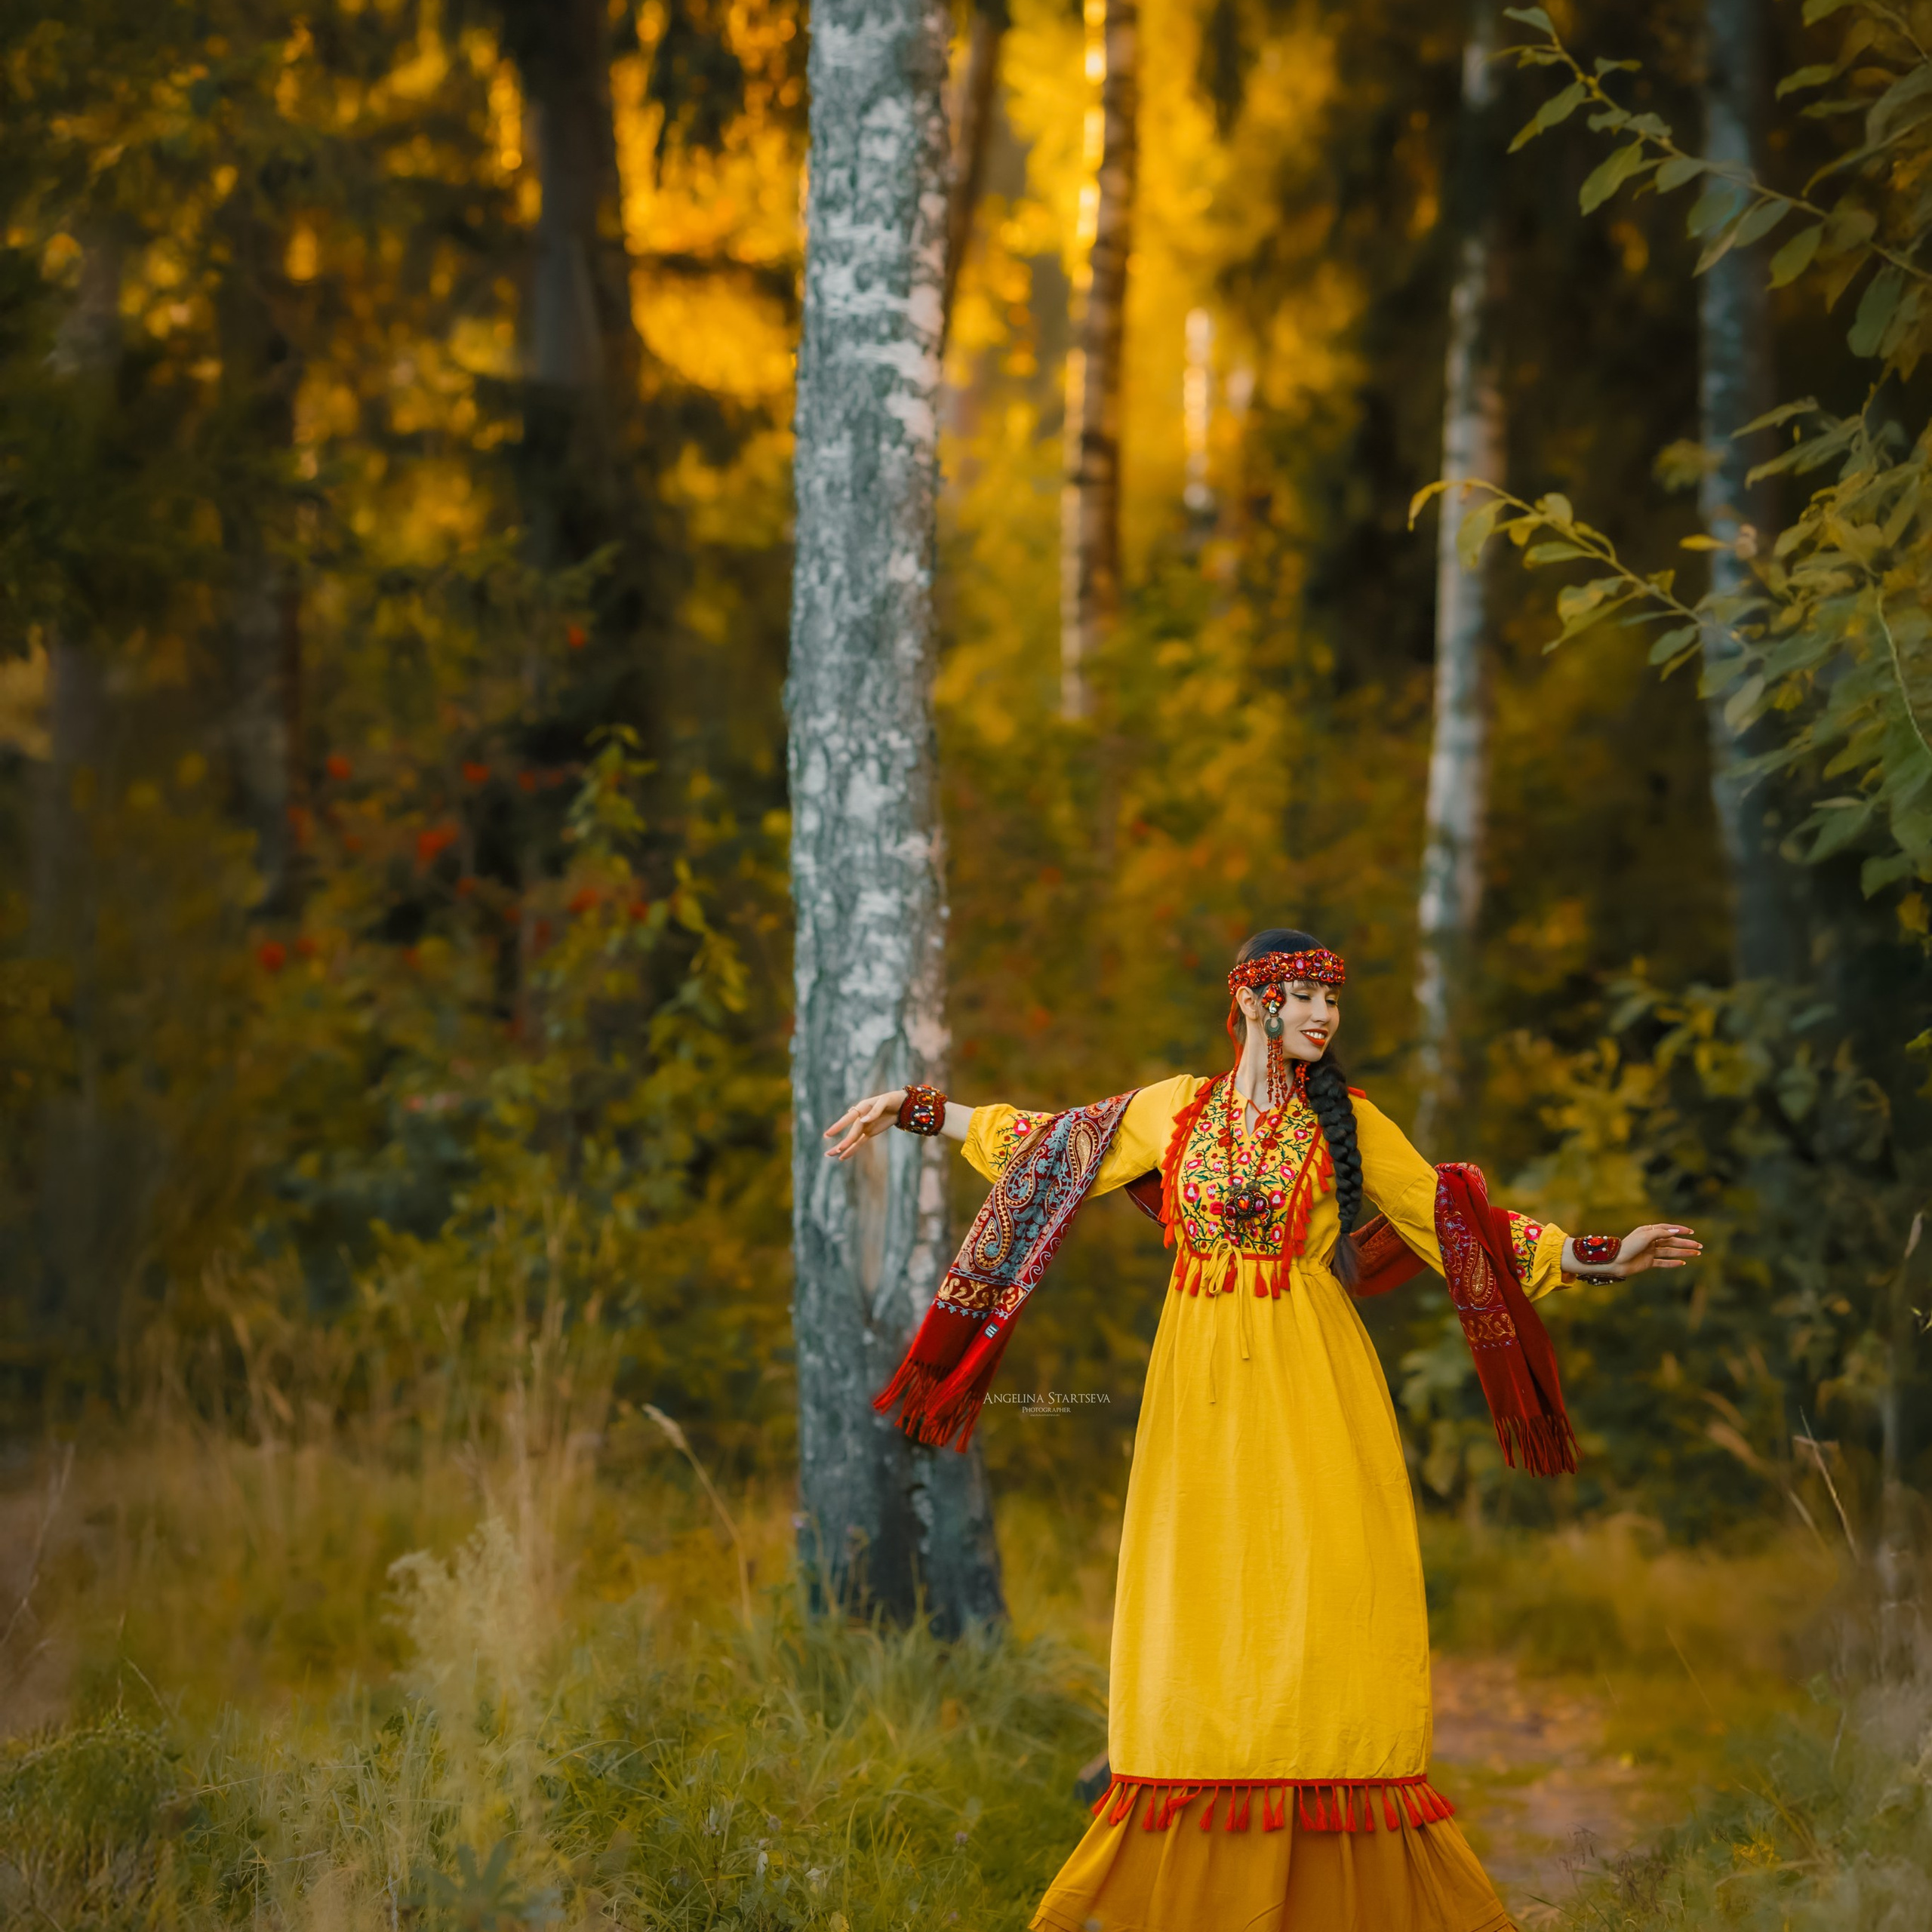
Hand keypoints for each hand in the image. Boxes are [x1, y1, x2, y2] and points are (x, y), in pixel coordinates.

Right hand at [822, 1089, 906, 1161]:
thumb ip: (875, 1111)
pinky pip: (859, 1143)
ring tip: (828, 1154)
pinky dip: (851, 1150)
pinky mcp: (869, 1133)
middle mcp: (860, 1118)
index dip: (838, 1126)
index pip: (848, 1118)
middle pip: (851, 1132)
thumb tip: (863, 1120)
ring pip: (851, 1139)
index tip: (828, 1134)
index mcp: (861, 1107)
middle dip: (844, 1142)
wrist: (901, 1104)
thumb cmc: (892, 1099)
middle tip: (835, 1151)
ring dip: (841, 1147)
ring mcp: (864, 1126)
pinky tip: (842, 1157)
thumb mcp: (885, 1101)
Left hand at [1573, 1224, 1701, 1277]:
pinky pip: (1663, 1263)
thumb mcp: (1645, 1235)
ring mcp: (1650, 1252)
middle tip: (1699, 1246)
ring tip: (1696, 1254)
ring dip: (1683, 1252)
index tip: (1692, 1232)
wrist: (1616, 1261)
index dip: (1680, 1230)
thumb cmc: (1629, 1246)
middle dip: (1686, 1243)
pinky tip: (1683, 1263)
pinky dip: (1673, 1263)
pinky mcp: (1648, 1263)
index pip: (1667, 1229)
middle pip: (1671, 1241)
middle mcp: (1650, 1241)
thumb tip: (1676, 1231)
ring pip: (1670, 1252)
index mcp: (1648, 1231)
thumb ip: (1660, 1233)